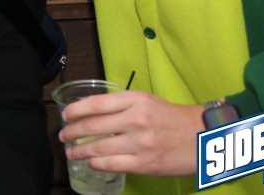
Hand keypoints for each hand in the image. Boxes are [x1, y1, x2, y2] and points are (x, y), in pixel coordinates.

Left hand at [58, 90, 203, 176]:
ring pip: (98, 148)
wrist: (201, 137)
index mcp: (135, 100)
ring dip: (79, 150)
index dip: (74, 110)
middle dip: (72, 132)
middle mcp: (136, 119)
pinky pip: (111, 165)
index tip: (65, 115)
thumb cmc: (170, 117)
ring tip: (71, 151)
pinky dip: (95, 164)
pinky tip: (90, 162)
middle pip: (92, 126)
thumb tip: (89, 112)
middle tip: (63, 135)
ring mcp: (139, 143)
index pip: (95, 104)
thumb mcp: (145, 100)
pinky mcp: (144, 164)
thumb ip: (119, 104)